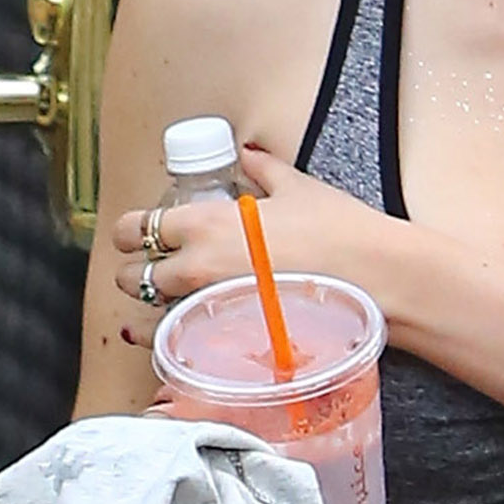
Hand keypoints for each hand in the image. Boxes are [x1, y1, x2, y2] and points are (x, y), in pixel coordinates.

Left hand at [123, 145, 394, 331]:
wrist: (373, 279)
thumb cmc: (336, 231)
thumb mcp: (295, 188)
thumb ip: (261, 170)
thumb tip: (248, 154)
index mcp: (205, 223)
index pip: (136, 227)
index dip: (131, 231)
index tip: (138, 234)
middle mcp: (195, 267)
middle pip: (131, 276)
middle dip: (135, 272)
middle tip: (152, 270)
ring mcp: (207, 310)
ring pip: (147, 317)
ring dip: (148, 312)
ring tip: (164, 307)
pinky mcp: (226, 344)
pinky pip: (178, 348)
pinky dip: (172, 343)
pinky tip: (182, 337)